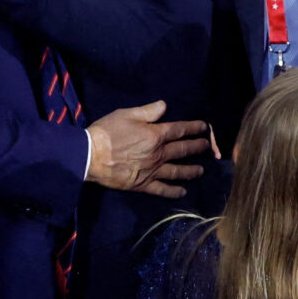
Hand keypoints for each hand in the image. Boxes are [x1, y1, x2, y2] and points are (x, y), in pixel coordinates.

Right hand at [85, 100, 209, 197]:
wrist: (90, 156)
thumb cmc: (107, 132)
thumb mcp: (126, 114)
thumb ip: (148, 111)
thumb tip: (164, 105)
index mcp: (155, 135)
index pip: (179, 130)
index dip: (193, 127)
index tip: (204, 127)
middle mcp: (158, 154)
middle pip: (182, 150)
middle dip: (197, 147)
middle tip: (207, 147)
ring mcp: (152, 171)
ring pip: (177, 171)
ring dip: (191, 170)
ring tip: (201, 171)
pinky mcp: (143, 184)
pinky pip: (162, 189)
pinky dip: (174, 191)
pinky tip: (183, 192)